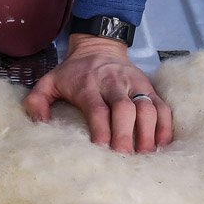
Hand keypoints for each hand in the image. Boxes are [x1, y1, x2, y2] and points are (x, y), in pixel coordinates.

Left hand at [23, 34, 172, 153]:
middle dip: (125, 133)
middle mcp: (114, 83)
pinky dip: (165, 125)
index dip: (101, 128)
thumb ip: (38, 101)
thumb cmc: (73, 72)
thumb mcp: (49, 81)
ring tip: (145, 154)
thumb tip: (39, 122)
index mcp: (88, 84)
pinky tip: (162, 143)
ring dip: (149, 131)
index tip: (102, 148)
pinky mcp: (149, 88)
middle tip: (124, 156)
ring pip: (147, 106)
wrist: (99, 46)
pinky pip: (162, 106)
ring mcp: (134, 85)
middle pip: (124, 108)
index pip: (97, 107)